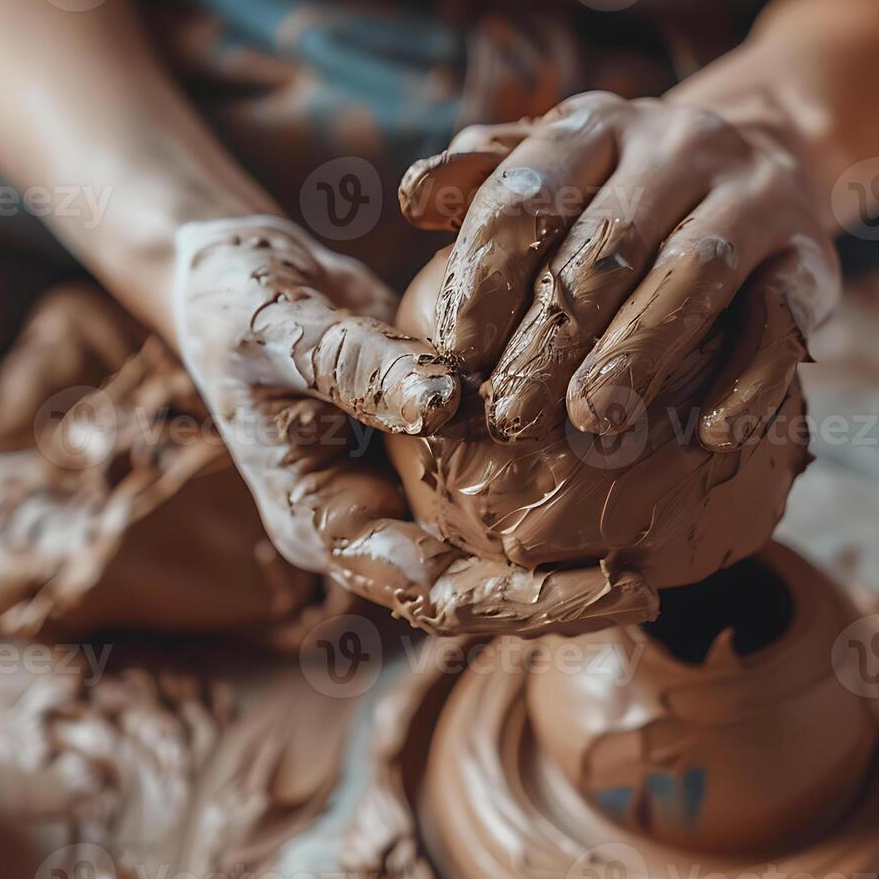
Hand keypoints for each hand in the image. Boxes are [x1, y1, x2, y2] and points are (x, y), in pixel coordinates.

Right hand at [172, 216, 658, 635]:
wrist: (225, 274)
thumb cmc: (235, 299)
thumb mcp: (276, 324)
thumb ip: (352, 363)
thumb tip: (442, 401)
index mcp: (320, 523)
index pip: (430, 592)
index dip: (520, 602)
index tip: (608, 587)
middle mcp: (364, 528)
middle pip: (470, 600)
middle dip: (558, 604)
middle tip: (647, 589)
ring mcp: (393, 502)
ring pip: (486, 561)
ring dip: (561, 566)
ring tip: (653, 553)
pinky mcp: (424, 463)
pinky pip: (493, 502)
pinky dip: (552, 500)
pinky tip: (623, 479)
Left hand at [399, 91, 839, 449]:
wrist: (773, 154)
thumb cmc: (630, 184)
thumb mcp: (560, 162)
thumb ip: (488, 180)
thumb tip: (414, 198)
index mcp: (600, 125)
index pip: (530, 193)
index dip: (486, 277)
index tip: (456, 355)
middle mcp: (681, 146)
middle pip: (608, 244)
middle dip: (552, 337)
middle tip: (510, 417)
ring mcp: (756, 196)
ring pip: (692, 274)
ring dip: (638, 354)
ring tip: (591, 426)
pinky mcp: (812, 257)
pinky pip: (781, 320)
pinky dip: (748, 379)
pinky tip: (708, 434)